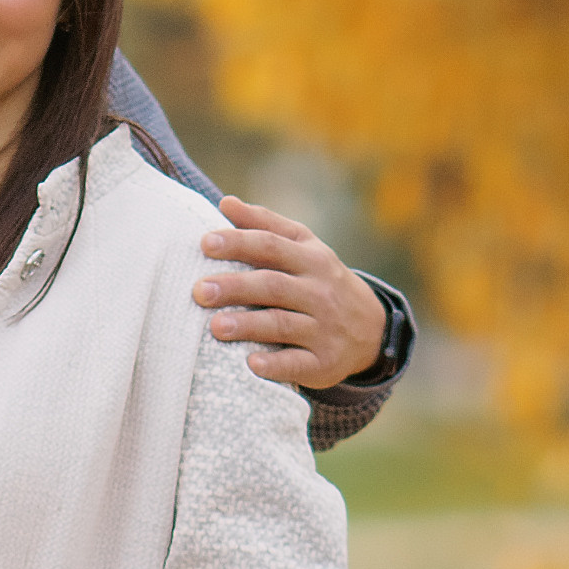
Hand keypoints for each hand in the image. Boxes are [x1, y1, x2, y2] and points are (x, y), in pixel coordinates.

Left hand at [195, 198, 388, 391]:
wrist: (370, 329)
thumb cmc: (319, 281)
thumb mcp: (303, 247)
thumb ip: (265, 225)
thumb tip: (225, 203)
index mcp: (311, 259)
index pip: (272, 246)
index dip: (239, 243)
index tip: (206, 243)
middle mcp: (318, 291)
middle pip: (273, 285)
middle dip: (236, 286)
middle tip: (199, 290)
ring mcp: (322, 328)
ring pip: (283, 324)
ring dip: (249, 325)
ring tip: (215, 327)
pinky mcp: (323, 362)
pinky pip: (298, 364)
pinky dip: (276, 365)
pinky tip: (251, 365)